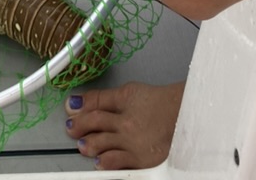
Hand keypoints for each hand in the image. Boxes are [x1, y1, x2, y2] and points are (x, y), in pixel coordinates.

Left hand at [64, 81, 184, 169]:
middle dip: (80, 125)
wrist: (186, 119)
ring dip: (89, 145)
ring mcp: (135, 143)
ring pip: (103, 144)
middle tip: (71, 127)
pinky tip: (99, 163)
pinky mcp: (143, 161)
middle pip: (96, 122)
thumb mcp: (131, 92)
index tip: (70, 107)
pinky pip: (119, 163)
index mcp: (126, 100)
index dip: (80, 104)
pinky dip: (107, 163)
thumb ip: (106, 97)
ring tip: (82, 145)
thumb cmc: (160, 104)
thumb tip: (80, 101)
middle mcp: (128, 122)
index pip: (97, 102)